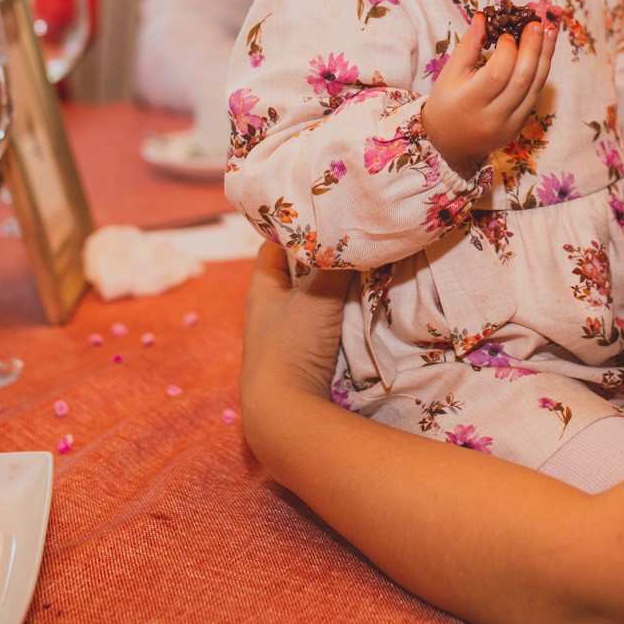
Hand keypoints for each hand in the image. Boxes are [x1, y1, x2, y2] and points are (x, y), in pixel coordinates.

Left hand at [240, 242, 351, 416]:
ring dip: (333, 285)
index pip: (274, 245)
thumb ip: (336, 266)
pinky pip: (323, 322)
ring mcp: (286, 335)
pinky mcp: (303, 356)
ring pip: (312, 298)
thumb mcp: (316, 299)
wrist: (286, 414)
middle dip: (321, 255)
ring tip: (362, 262)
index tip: (320, 209)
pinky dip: (339, 310)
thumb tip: (354, 234)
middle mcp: (270, 309)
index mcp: (262, 289)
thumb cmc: (291, 348)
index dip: (293, 225)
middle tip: (349, 233)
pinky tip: (362, 302)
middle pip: (296, 271)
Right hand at [421, 15, 556, 175]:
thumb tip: (483, 16)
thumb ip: (468, 46)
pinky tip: (544, 53)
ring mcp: (509, 125)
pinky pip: (534, 96)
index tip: (506, 35)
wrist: (449, 144)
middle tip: (536, 23)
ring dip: (545, 57)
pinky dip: (541, 73)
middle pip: (521, 81)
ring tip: (549, 32)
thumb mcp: (449, 74)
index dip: (507, 52)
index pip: (497, 75)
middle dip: (533, 48)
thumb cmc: (446, 103)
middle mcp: (492, 118)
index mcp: (469, 104)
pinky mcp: (519, 127)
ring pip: (534, 88)